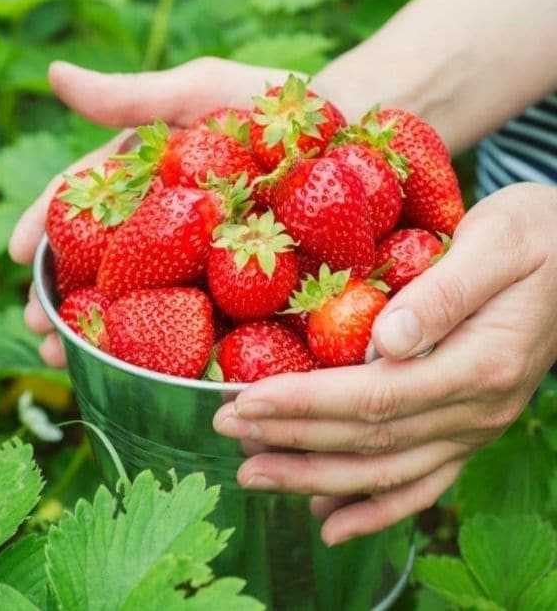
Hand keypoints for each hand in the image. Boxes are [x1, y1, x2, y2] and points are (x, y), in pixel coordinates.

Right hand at [11, 59, 298, 366]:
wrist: (359, 130)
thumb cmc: (274, 104)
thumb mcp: (201, 92)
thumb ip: (131, 98)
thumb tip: (55, 76)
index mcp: (139, 185)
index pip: (79, 208)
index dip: (42, 230)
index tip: (16, 254)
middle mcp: (160, 232)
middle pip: (96, 270)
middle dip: (60, 302)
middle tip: (38, 327)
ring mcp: (198, 270)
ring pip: (138, 308)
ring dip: (98, 339)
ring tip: (70, 359)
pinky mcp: (243, 300)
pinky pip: (202, 332)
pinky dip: (170, 356)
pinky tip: (146, 374)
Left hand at [212, 183, 556, 544]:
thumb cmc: (534, 233)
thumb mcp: (497, 240)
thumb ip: (443, 291)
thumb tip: (386, 337)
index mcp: (481, 364)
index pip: (374, 397)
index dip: (304, 405)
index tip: (246, 401)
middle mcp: (479, 409)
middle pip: (370, 440)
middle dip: (291, 440)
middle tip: (227, 429)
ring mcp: (476, 427)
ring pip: (387, 471)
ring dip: (315, 479)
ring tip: (252, 474)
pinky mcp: (469, 430)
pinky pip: (420, 483)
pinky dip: (373, 509)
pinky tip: (326, 521)